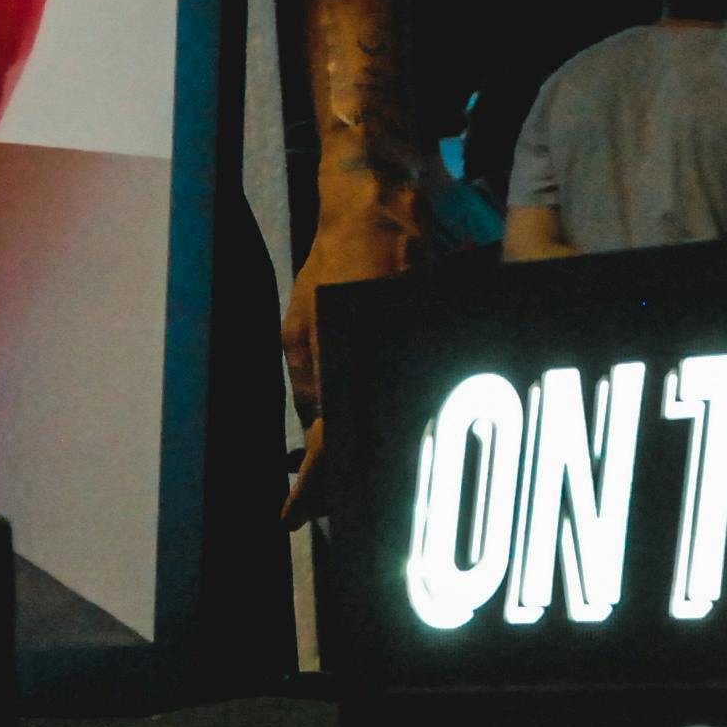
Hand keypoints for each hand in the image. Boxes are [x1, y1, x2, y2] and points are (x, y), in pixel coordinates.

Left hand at [281, 184, 421, 526]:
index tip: (288, 517)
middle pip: (367, 444)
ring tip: (348, 479)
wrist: (385, 209)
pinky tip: (386, 428)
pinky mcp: (438, 343)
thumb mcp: (299, 320)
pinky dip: (398, 414)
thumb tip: (315, 422)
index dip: (308, 487)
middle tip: (318, 505)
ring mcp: (414, 359)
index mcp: (344, 364)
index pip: (325, 442)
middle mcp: (385, 369)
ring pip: (394, 423)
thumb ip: (307, 375)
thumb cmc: (333, 262)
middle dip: (342, 481)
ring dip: (372, 453)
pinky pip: (415, 392)